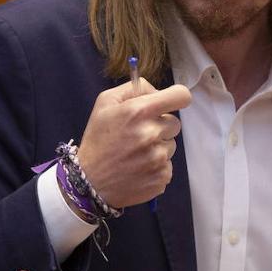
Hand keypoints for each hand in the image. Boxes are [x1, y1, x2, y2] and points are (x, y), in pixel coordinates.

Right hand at [77, 78, 190, 207]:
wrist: (90, 181)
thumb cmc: (98, 139)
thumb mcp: (105, 103)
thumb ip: (133, 88)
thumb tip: (156, 91)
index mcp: (139, 111)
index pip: (180, 96)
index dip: (177, 97)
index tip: (170, 103)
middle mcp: (152, 133)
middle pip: (175, 123)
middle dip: (160, 126)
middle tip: (139, 134)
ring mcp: (158, 157)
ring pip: (171, 145)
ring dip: (158, 147)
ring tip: (136, 153)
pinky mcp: (162, 177)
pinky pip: (168, 165)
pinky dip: (156, 166)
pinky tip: (138, 168)